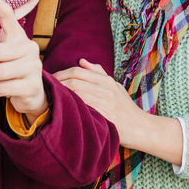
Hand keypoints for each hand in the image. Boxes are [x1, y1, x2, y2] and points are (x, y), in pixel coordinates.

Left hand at [54, 60, 183, 165]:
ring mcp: (106, 102)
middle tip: (45, 90)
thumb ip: (98, 73)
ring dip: (61, 96)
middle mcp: (106, 89)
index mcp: (106, 80)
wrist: (142, 128)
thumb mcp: (115, 87)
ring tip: (50, 100)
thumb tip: (81, 61)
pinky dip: (72, 108)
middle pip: (74, 81)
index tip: (50, 80)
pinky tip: (62, 111)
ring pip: (77, 93)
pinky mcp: (106, 116)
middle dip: (57, 84)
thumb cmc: (125, 108)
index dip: (60, 74)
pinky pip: (85, 108)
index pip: (77, 71)